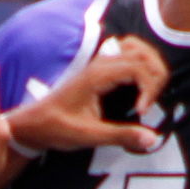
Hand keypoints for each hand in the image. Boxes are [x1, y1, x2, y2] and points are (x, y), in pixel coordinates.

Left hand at [6, 34, 168, 157]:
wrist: (33, 123)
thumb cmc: (57, 128)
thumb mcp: (89, 136)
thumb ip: (121, 136)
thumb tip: (153, 139)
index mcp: (98, 75)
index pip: (139, 68)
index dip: (150, 89)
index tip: (142, 113)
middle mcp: (101, 64)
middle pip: (144, 54)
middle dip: (156, 78)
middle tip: (148, 106)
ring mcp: (101, 64)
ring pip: (138, 49)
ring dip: (152, 68)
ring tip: (148, 94)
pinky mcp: (101, 70)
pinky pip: (129, 54)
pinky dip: (142, 65)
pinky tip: (140, 88)